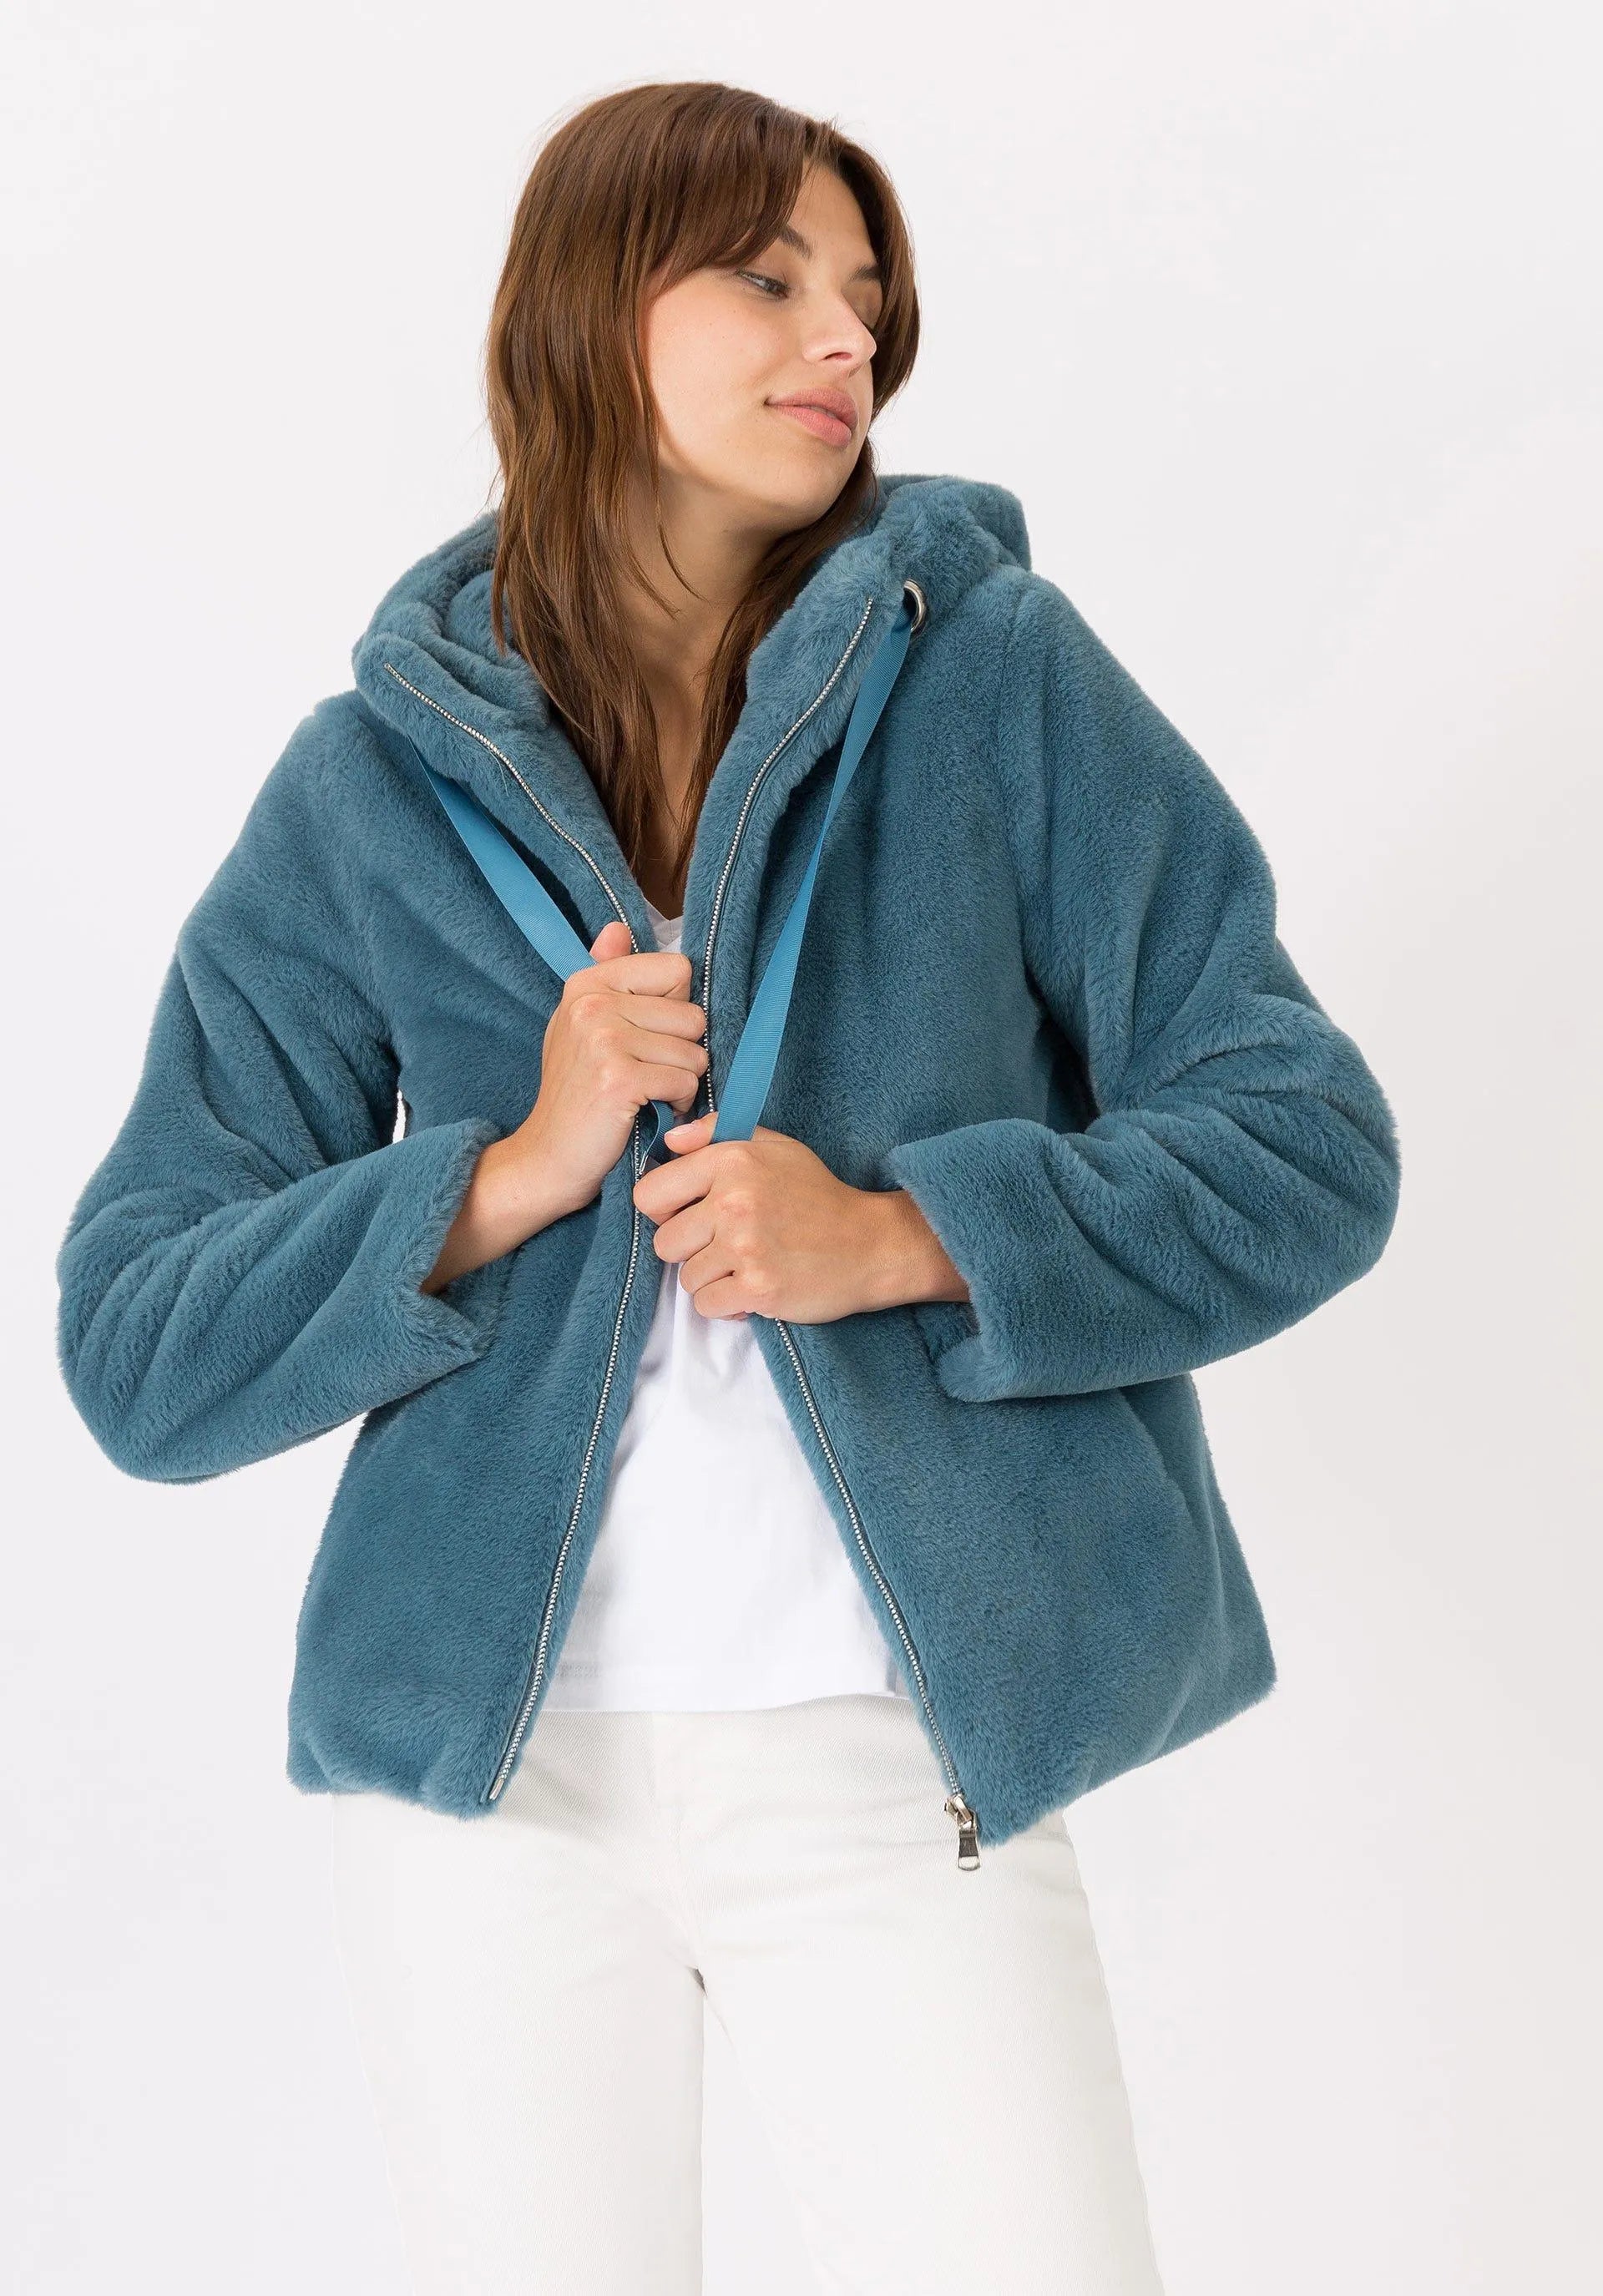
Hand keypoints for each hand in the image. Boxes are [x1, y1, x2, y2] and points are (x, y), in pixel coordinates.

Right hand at [506, 919, 707, 1218]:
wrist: (548, 1158)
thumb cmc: (577, 1095)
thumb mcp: (582, 1026)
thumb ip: (607, 974)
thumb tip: (618, 928)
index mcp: (587, 983)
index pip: (678, 970)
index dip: (675, 1009)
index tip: (646, 1037)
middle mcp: (592, 1003)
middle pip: (693, 1013)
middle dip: (682, 1052)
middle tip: (646, 1075)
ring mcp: (603, 1039)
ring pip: (695, 1051)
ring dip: (682, 1082)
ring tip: (646, 1095)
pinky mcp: (618, 1078)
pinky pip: (686, 1081)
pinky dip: (678, 1105)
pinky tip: (649, 1113)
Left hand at [631, 1111, 963, 1322]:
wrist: (871, 1244)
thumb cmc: (818, 1196)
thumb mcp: (774, 1147)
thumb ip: (717, 1133)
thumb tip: (671, 1141)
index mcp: (731, 1161)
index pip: (649, 1194)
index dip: (665, 1210)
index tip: (693, 1216)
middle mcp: (734, 1201)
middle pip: (664, 1243)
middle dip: (690, 1250)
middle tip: (726, 1246)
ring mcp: (745, 1247)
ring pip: (686, 1278)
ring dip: (712, 1279)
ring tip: (747, 1265)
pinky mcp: (758, 1288)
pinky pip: (707, 1305)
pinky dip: (726, 1304)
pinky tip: (753, 1289)